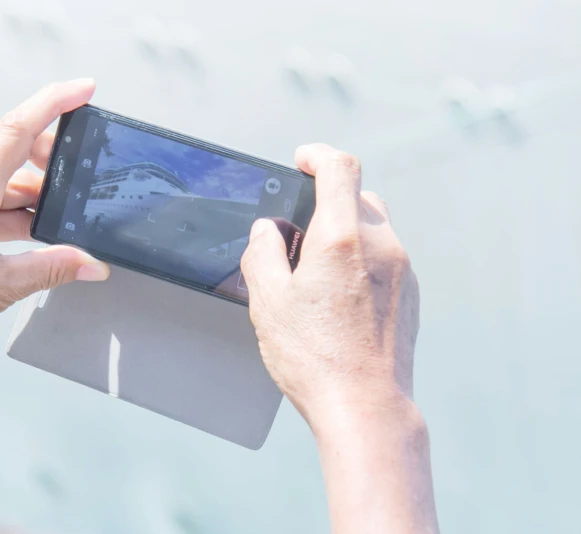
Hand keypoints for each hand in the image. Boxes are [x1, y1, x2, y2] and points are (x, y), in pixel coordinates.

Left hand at [0, 79, 109, 367]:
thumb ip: (53, 268)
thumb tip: (91, 263)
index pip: (19, 128)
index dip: (56, 102)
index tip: (85, 89)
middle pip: (16, 148)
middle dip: (54, 159)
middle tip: (85, 179)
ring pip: (6, 178)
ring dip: (37, 195)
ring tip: (64, 222)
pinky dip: (18, 210)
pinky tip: (37, 233)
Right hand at [241, 143, 419, 424]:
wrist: (366, 406)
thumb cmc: (315, 357)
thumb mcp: (268, 302)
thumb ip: (262, 253)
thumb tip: (267, 231)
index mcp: (342, 238)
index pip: (340, 168)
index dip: (317, 155)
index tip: (302, 160)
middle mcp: (380, 245)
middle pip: (357, 198)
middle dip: (326, 204)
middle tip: (298, 237)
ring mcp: (402, 270)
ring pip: (373, 228)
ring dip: (345, 235)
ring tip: (316, 276)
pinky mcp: (410, 294)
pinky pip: (384, 258)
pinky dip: (362, 261)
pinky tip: (340, 300)